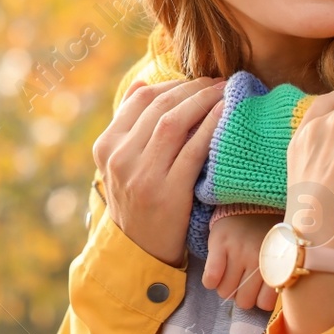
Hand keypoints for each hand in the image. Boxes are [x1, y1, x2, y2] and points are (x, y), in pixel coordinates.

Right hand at [93, 77, 225, 266]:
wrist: (138, 251)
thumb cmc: (137, 200)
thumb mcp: (120, 163)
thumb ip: (129, 124)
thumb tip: (142, 83)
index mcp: (106, 146)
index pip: (140, 99)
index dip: (173, 84)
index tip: (196, 82)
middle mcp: (119, 157)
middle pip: (161, 107)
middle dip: (194, 89)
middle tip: (219, 83)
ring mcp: (142, 175)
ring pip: (175, 122)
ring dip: (205, 101)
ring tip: (226, 93)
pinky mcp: (168, 192)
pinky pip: (194, 149)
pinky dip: (212, 126)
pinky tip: (227, 115)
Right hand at [201, 213, 279, 311]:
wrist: (250, 200)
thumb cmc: (266, 233)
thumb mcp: (279, 254)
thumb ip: (276, 275)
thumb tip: (265, 303)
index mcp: (276, 264)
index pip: (264, 303)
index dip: (258, 300)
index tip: (257, 290)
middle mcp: (258, 259)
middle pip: (244, 301)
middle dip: (241, 295)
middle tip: (242, 282)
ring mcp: (238, 252)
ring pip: (226, 292)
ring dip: (226, 287)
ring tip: (229, 275)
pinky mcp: (219, 245)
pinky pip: (210, 279)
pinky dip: (211, 280)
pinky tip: (216, 272)